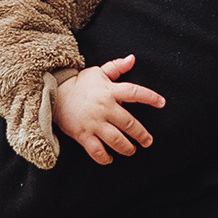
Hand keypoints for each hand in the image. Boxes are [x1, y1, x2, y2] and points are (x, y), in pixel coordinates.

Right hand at [50, 53, 165, 165]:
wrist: (55, 94)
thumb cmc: (80, 84)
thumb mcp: (98, 72)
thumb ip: (116, 67)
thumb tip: (132, 59)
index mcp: (110, 91)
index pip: (135, 93)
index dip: (150, 97)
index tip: (162, 103)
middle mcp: (104, 108)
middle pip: (129, 123)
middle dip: (142, 135)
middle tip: (148, 141)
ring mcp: (94, 122)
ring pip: (116, 140)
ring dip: (127, 148)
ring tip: (132, 150)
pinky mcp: (83, 134)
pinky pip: (97, 151)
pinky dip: (105, 158)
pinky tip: (110, 158)